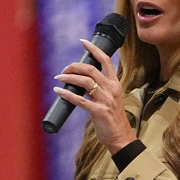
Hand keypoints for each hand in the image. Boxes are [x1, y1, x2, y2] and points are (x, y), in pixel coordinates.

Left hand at [54, 38, 136, 153]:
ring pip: (85, 81)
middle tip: (64, 69)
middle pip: (91, 69)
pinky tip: (58, 92)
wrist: (120, 137)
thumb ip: (99, 88)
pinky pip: (79, 100)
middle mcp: (112, 89)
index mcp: (115, 84)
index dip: (94, 49)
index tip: (83, 42)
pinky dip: (67, 94)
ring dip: (69, 77)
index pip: (106, 60)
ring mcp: (106, 100)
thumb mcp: (110, 98)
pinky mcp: (99, 112)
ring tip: (59, 78)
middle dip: (74, 66)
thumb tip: (79, 81)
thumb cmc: (112, 118)